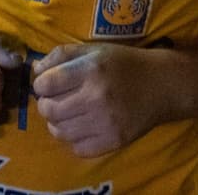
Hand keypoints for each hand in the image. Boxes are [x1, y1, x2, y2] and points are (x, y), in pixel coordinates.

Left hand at [32, 43, 164, 157]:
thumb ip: (62, 55)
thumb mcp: (94, 49)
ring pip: (60, 132)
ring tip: (67, 114)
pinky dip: (73, 139)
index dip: (41, 84)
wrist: (162, 85)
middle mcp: (97, 96)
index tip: (48, 84)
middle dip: (45, 105)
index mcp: (91, 69)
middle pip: (49, 110)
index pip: (46, 83)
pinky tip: (82, 126)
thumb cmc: (124, 64)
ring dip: (57, 123)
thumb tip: (36, 69)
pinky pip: (77, 148)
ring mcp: (105, 122)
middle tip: (54, 100)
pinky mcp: (113, 141)